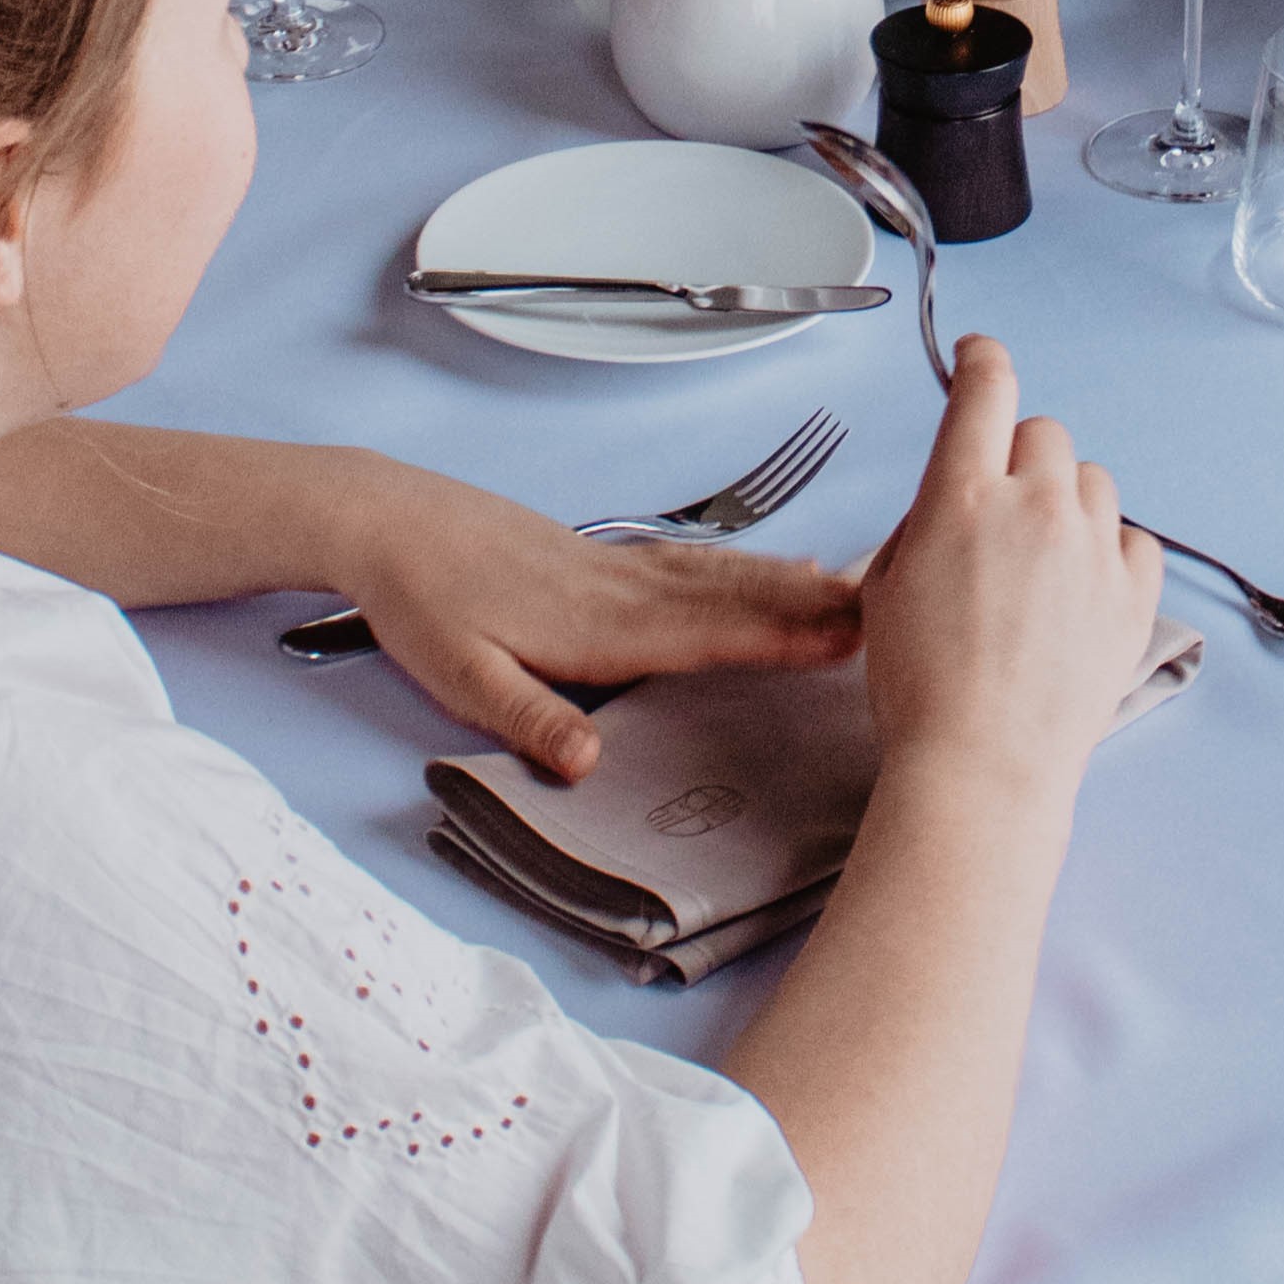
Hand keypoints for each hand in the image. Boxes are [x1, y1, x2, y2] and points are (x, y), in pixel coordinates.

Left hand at [318, 449, 857, 780]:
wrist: (391, 521)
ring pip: (724, 575)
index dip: (778, 638)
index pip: (706, 635)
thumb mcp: (460, 678)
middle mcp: (622, 588)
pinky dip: (749, 565)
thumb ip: (528, 719)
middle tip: (892, 610)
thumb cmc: (423, 604)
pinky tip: (774, 568)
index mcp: (597, 625)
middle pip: (735, 598)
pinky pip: (698, 562)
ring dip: (792, 582)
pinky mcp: (605, 557)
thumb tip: (588, 761)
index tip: (846, 639)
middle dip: (813, 606)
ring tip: (858, 590)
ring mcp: (618, 566)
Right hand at [858, 335, 1163, 793]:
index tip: (981, 358)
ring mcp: (1091, 548)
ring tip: (1038, 564)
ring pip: (1090, 479)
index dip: (983, 361)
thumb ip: (924, 521)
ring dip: (1064, 502)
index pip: (985, 389)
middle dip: (1017, 459)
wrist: (982, 766)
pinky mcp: (1132, 593)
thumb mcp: (884, 586)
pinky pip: (1133, 537)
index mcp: (961, 498)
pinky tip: (1079, 589)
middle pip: (1042, 433)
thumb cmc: (921, 689)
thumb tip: (958, 497)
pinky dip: (1108, 550)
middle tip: (999, 513)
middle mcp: (1033, 508)